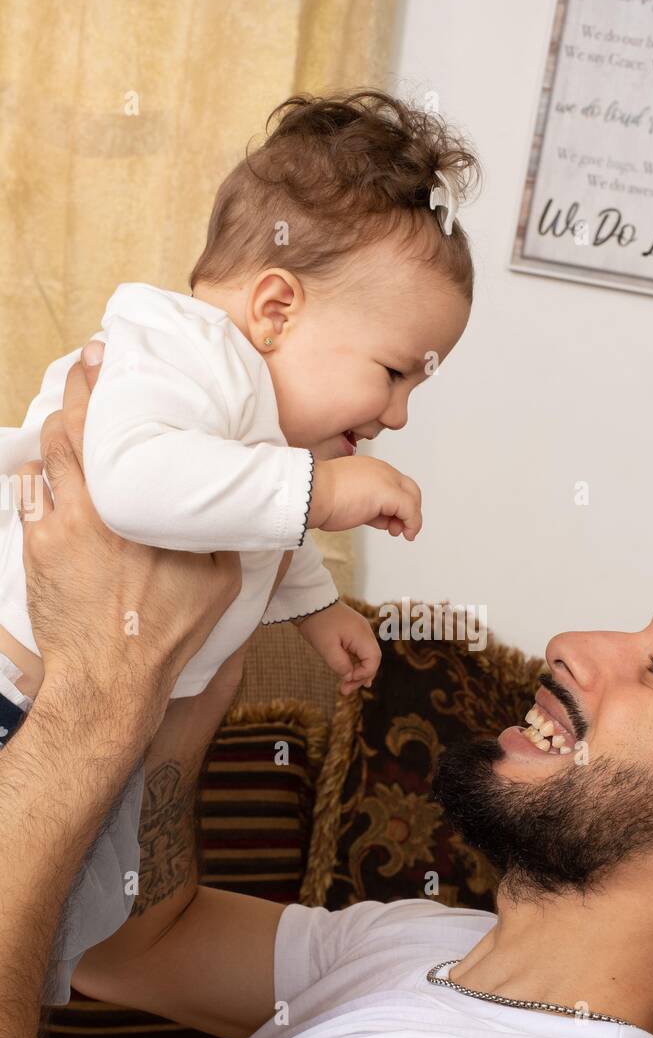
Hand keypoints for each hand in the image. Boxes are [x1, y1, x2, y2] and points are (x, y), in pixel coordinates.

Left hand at [14, 341, 241, 718]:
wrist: (109, 680)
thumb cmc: (165, 634)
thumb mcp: (219, 581)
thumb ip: (223, 532)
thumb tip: (238, 503)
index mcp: (140, 506)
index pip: (110, 427)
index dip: (101, 385)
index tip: (103, 357)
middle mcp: (92, 508)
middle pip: (68, 430)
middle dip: (74, 394)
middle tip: (85, 371)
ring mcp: (56, 528)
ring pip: (44, 458)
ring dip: (56, 433)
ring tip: (71, 419)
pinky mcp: (35, 550)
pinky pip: (28, 495)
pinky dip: (39, 475)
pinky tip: (51, 471)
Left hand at [297, 601, 381, 695]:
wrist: (310, 602)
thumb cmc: (317, 623)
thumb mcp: (326, 647)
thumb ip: (340, 664)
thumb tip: (349, 677)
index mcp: (362, 635)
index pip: (373, 660)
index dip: (363, 674)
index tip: (347, 680)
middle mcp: (365, 632)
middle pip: (372, 660)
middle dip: (360, 677)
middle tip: (344, 691)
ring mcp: (360, 631)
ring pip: (366, 656)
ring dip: (357, 671)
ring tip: (346, 687)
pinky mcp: (353, 631)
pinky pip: (359, 650)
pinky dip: (355, 663)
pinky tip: (349, 673)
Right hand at [307, 455, 421, 541]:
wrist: (311, 493)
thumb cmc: (320, 497)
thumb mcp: (349, 500)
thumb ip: (368, 506)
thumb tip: (382, 520)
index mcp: (369, 468)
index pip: (393, 484)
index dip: (397, 504)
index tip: (390, 521)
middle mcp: (381, 470)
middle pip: (408, 489)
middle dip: (409, 510)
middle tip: (401, 528)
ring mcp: (386, 480)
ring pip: (412, 497)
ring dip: (411, 518)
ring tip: (400, 532)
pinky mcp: (389, 493)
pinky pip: (410, 509)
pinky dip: (413, 523)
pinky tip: (407, 534)